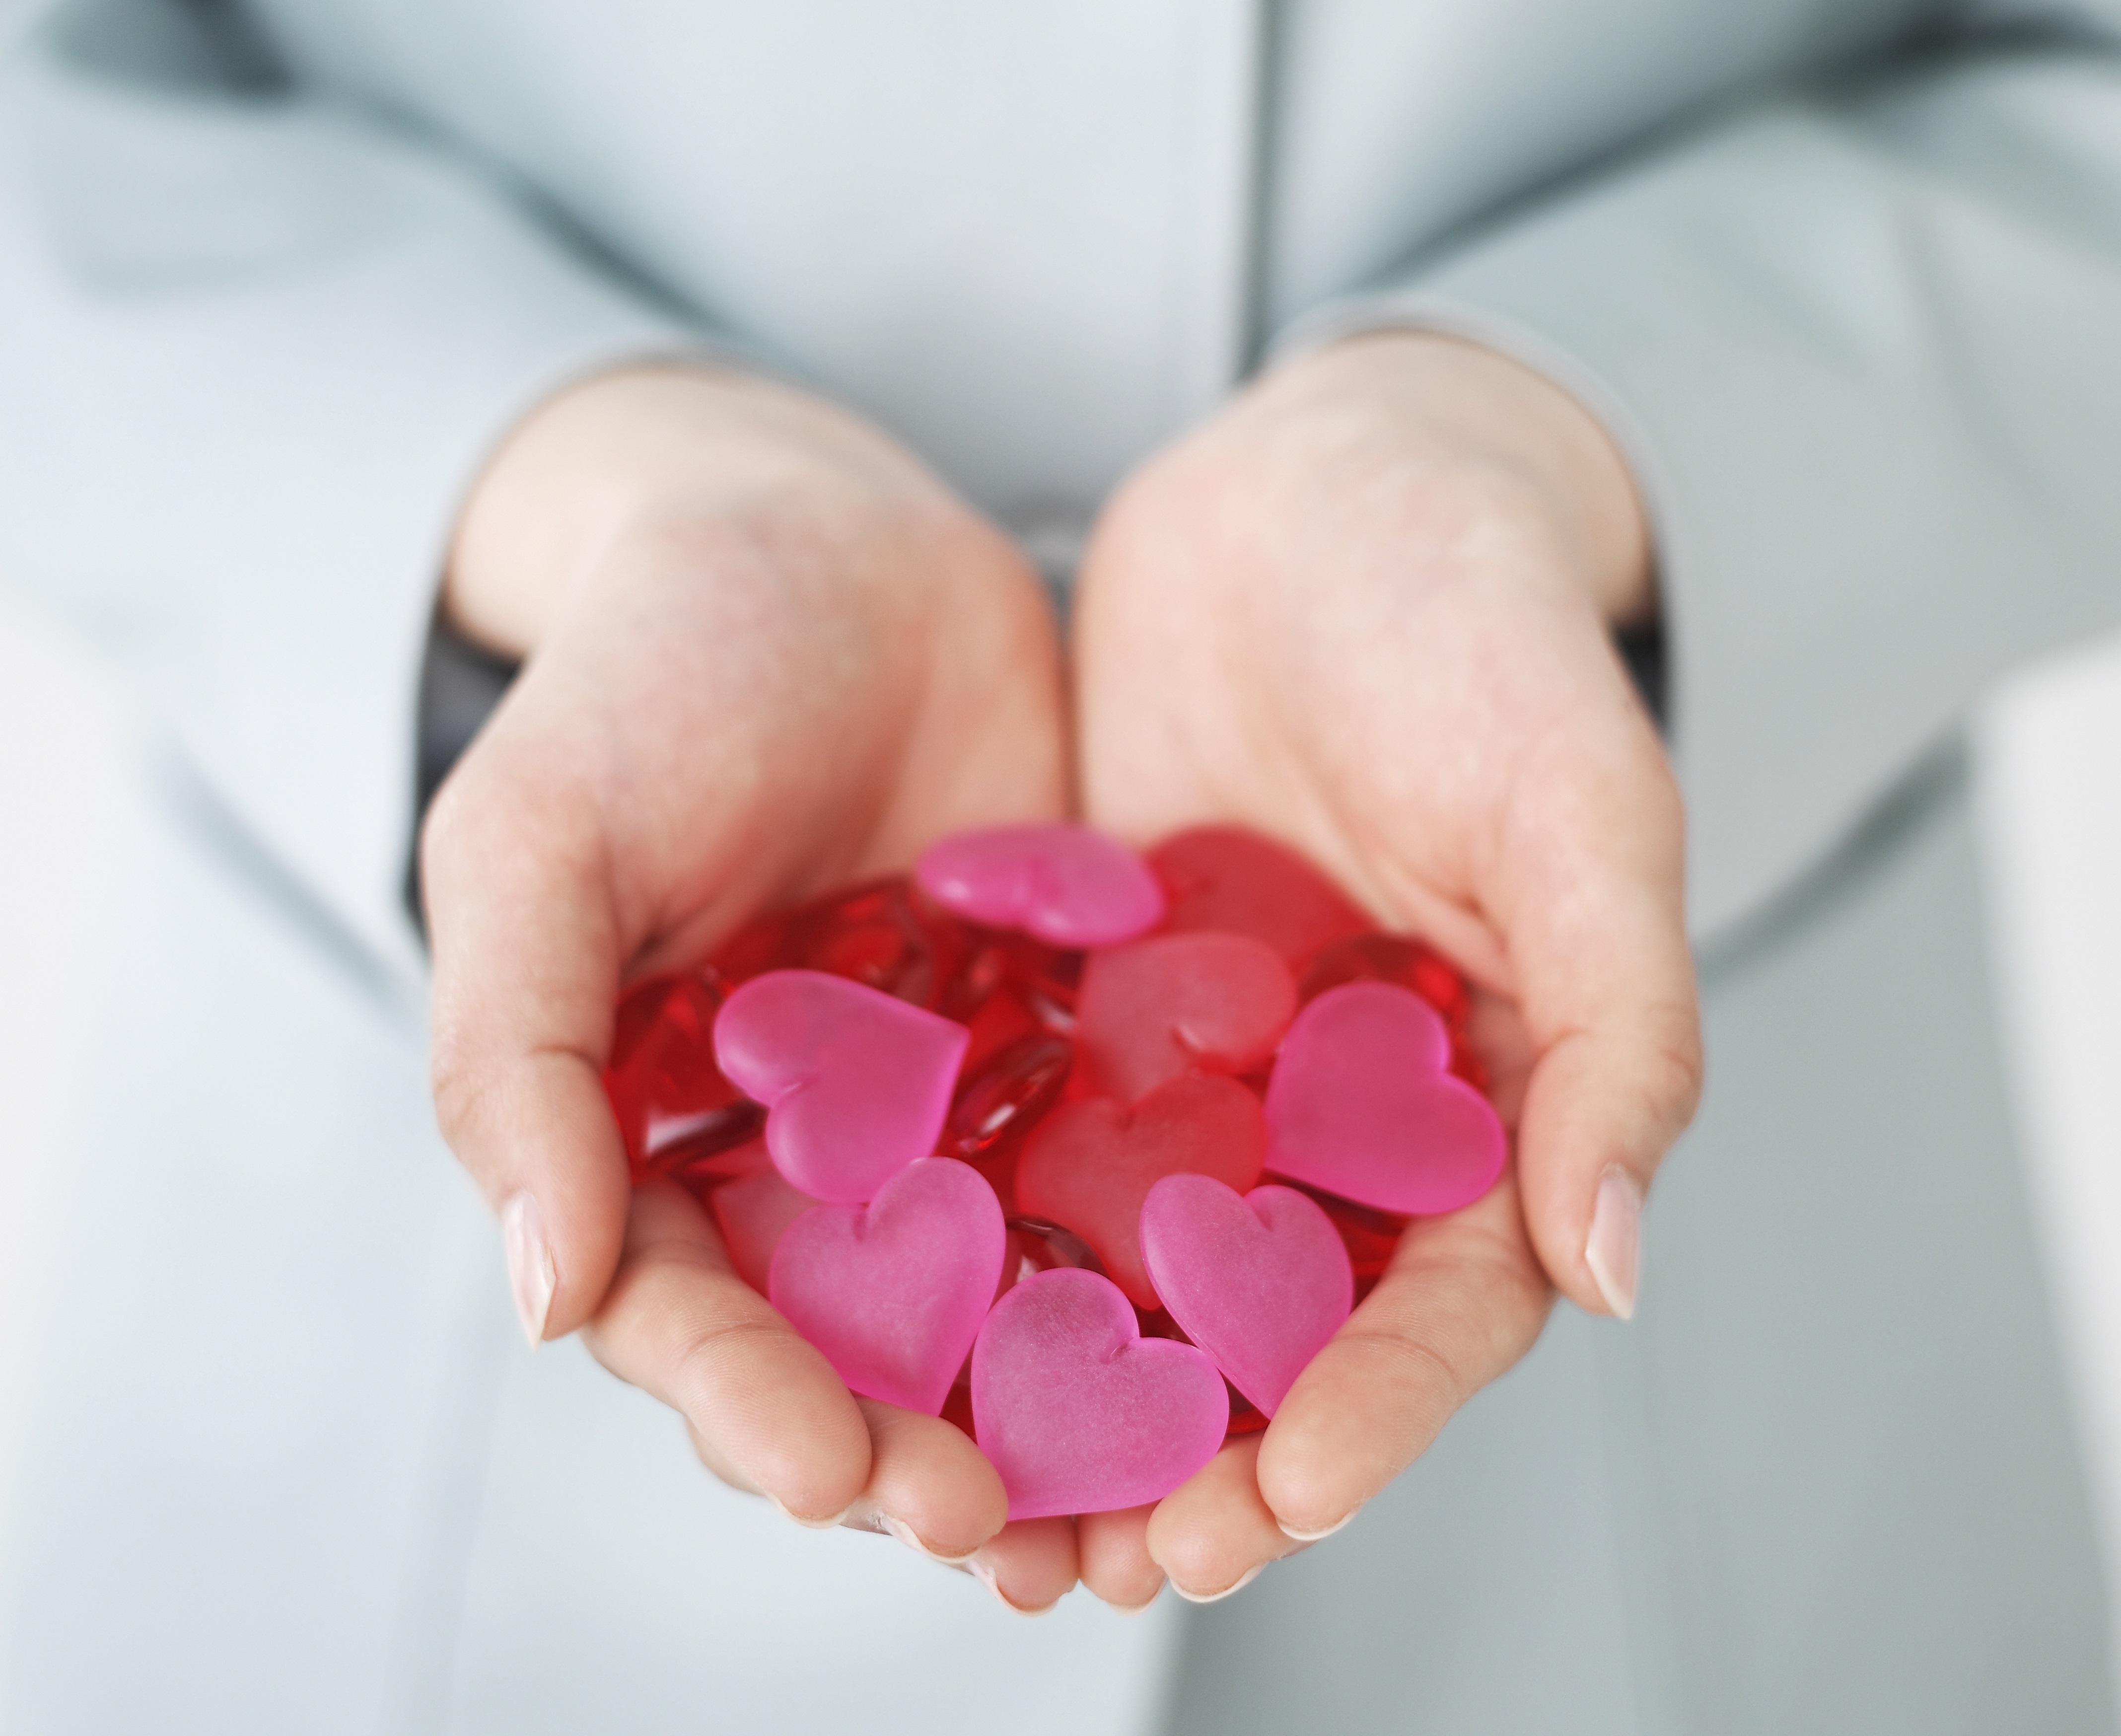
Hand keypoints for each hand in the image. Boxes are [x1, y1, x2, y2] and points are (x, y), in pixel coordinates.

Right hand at [421, 365, 1081, 1608]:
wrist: (820, 534)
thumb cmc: (646, 674)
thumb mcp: (538, 842)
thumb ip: (520, 1055)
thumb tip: (542, 1295)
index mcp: (658, 1137)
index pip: (693, 1315)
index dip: (754, 1406)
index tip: (836, 1472)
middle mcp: (811, 1153)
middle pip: (865, 1346)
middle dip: (929, 1449)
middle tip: (1011, 1535)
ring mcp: (952, 1103)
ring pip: (1010, 1295)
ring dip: (1066, 1413)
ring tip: (1144, 1505)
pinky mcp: (1072, 1034)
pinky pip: (1127, 1164)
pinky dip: (1177, 1258)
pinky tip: (1247, 1330)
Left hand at [1069, 332, 1702, 1601]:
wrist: (1328, 484)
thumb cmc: (1485, 628)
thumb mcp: (1580, 806)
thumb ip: (1619, 1028)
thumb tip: (1615, 1271)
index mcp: (1480, 1093)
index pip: (1440, 1303)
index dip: (1374, 1416)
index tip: (1280, 1505)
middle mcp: (1335, 1108)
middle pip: (1274, 1327)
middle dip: (1200, 1456)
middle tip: (1102, 1566)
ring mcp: (1203, 1059)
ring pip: (1134, 1267)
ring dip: (1068, 1393)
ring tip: (981, 1508)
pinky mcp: (1084, 990)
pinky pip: (1021, 1130)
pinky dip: (969, 1234)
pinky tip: (883, 1315)